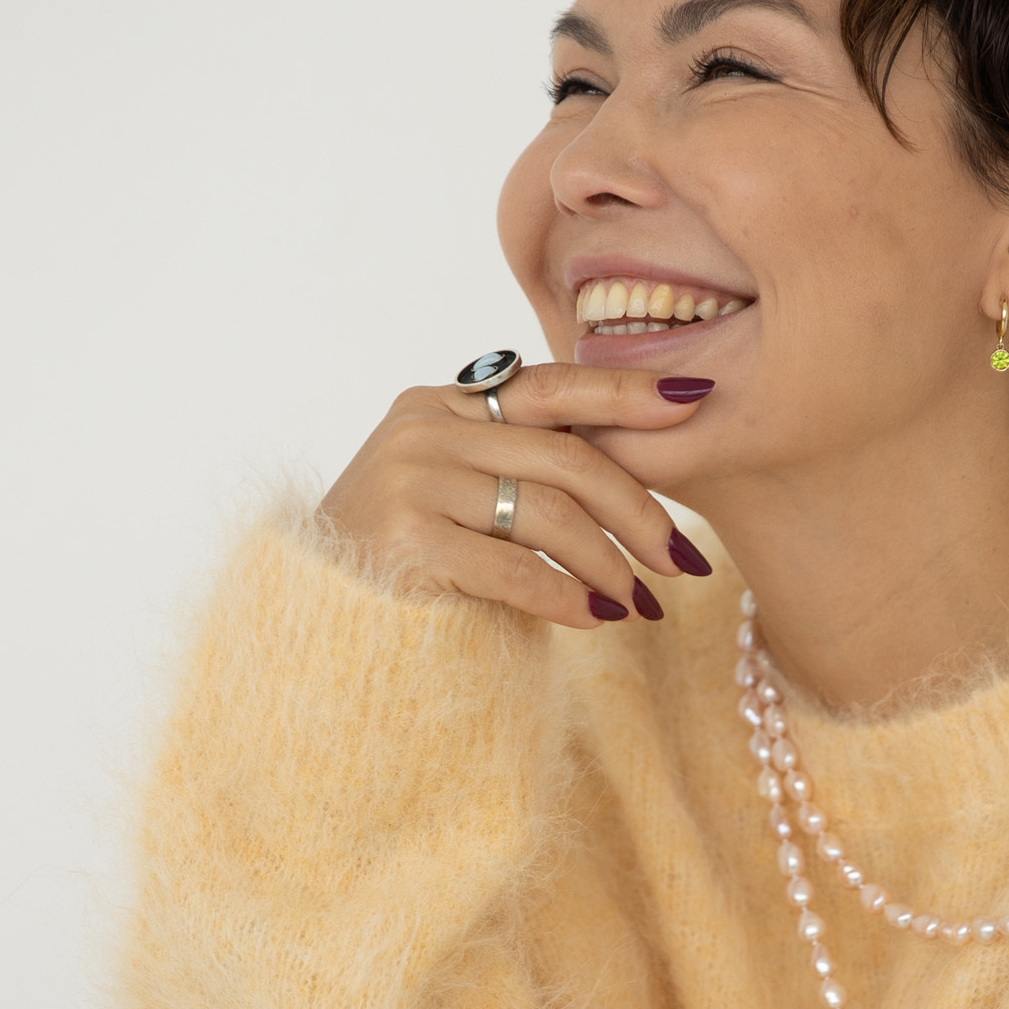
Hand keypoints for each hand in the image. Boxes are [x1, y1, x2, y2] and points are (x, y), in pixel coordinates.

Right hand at [319, 360, 714, 627]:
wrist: (315, 622)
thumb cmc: (405, 559)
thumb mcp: (461, 490)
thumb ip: (523, 462)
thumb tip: (636, 461)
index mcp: (442, 404)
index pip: (551, 386)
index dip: (625, 391)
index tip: (692, 399)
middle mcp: (423, 428)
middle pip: (564, 456)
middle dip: (638, 509)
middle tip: (683, 557)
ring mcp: (411, 480)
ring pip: (548, 513)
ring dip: (609, 564)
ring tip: (640, 604)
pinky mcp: (407, 541)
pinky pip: (516, 568)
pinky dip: (566, 596)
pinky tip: (596, 619)